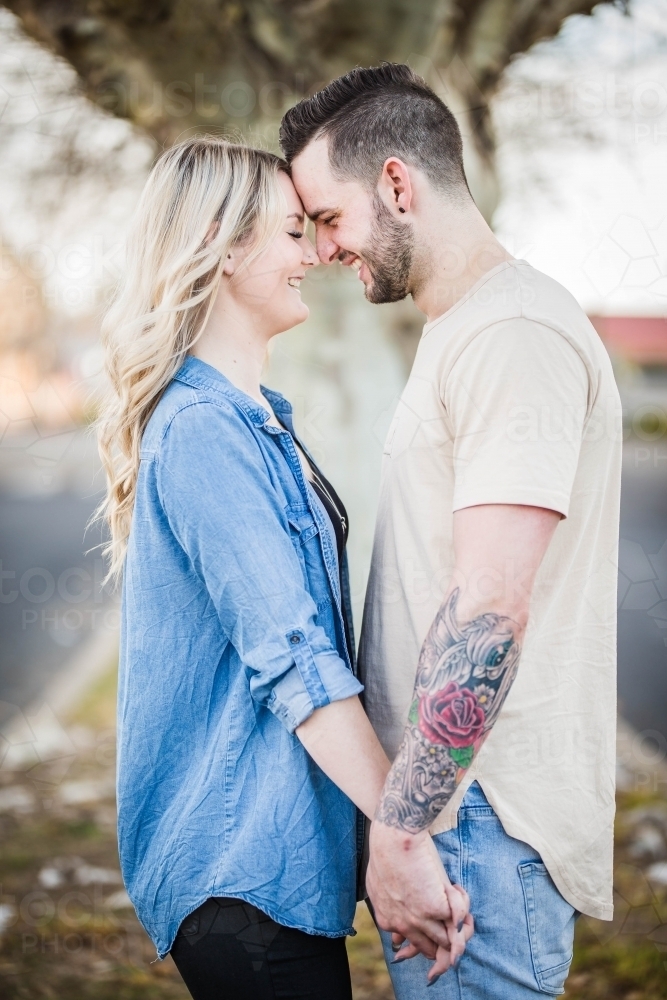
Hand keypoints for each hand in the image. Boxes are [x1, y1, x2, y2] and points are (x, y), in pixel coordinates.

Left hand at [366, 820, 472, 970]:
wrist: (393, 836)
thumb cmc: (387, 853)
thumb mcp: (379, 888)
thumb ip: (389, 913)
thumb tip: (396, 939)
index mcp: (387, 921)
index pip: (413, 947)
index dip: (429, 943)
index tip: (440, 936)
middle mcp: (404, 925)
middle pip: (433, 951)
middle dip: (449, 944)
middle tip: (458, 923)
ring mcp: (421, 919)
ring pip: (451, 942)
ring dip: (462, 927)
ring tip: (460, 902)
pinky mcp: (436, 908)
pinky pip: (460, 917)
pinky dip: (463, 903)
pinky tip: (457, 886)